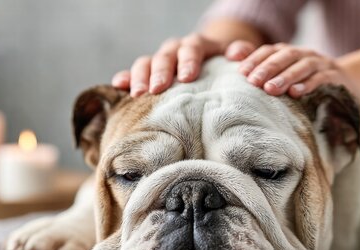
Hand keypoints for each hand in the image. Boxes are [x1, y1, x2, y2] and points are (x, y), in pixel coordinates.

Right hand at [112, 34, 256, 96]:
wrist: (209, 62)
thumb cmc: (223, 65)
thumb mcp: (235, 55)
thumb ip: (240, 52)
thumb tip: (239, 55)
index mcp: (197, 44)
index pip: (192, 47)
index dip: (188, 61)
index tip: (187, 78)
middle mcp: (175, 49)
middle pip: (165, 56)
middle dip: (160, 72)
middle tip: (158, 89)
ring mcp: (158, 60)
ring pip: (146, 62)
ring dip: (140, 77)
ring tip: (138, 94)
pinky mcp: (147, 73)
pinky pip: (132, 72)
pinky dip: (125, 78)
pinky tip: (118, 86)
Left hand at [237, 43, 359, 98]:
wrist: (350, 86)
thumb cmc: (308, 84)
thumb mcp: (286, 76)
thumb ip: (262, 67)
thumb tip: (233, 60)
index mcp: (291, 53)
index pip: (270, 51)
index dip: (256, 59)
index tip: (242, 72)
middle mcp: (306, 55)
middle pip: (285, 55)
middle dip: (268, 68)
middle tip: (254, 82)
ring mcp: (323, 64)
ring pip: (303, 66)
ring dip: (286, 77)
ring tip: (271, 89)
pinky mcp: (337, 78)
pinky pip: (322, 79)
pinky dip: (309, 85)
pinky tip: (296, 94)